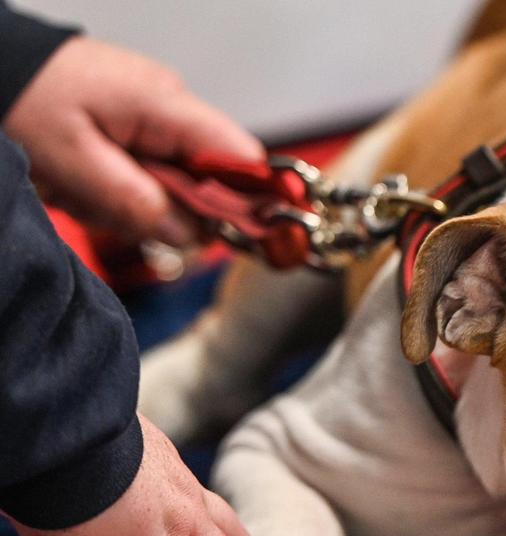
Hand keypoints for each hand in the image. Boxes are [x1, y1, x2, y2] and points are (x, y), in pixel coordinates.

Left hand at [3, 37, 263, 244]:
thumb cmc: (21, 96)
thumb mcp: (72, 161)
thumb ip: (136, 202)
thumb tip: (191, 235)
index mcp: (167, 106)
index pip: (244, 159)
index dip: (251, 203)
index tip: (239, 239)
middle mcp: (171, 109)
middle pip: (211, 183)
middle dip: (171, 212)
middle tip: (117, 212)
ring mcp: (154, 119)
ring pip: (177, 187)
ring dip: (136, 205)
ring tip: (86, 193)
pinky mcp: (135, 130)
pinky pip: (149, 177)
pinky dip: (120, 193)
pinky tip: (86, 185)